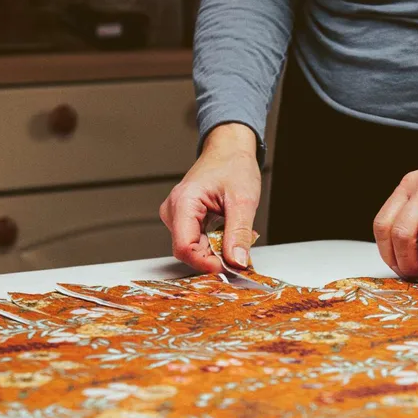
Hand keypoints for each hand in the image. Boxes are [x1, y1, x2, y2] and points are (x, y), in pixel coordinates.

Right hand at [160, 123, 261, 272]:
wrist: (229, 150)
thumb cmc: (233, 165)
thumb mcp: (243, 200)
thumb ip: (239, 233)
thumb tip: (237, 261)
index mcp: (183, 203)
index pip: (184, 248)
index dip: (206, 263)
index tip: (229, 267)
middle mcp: (174, 211)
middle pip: (189, 251)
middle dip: (215, 257)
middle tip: (240, 253)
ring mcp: (177, 216)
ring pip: (194, 248)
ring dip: (217, 250)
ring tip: (235, 235)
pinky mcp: (185, 220)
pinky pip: (198, 241)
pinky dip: (215, 243)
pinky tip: (228, 232)